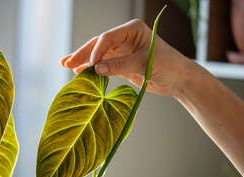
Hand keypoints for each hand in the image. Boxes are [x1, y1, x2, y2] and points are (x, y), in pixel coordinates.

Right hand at [60, 19, 199, 97]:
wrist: (177, 79)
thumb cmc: (168, 65)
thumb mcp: (144, 63)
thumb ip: (120, 66)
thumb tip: (97, 69)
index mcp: (132, 30)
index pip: (108, 38)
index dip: (96, 51)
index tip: (89, 65)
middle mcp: (125, 38)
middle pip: (99, 44)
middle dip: (83, 53)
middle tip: (67, 63)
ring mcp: (122, 51)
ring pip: (98, 55)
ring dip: (83, 60)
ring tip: (66, 65)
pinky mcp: (121, 64)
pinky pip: (103, 65)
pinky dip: (92, 69)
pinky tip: (80, 72)